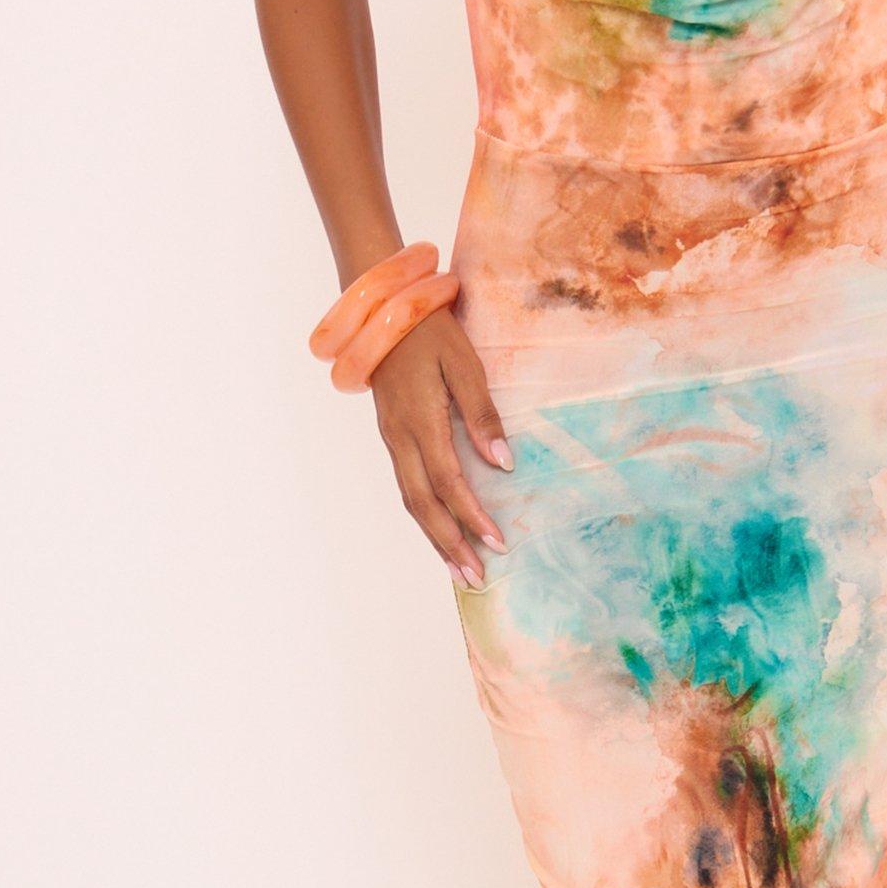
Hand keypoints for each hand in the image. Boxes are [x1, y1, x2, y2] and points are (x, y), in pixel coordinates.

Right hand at [369, 308, 511, 588]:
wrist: (382, 309)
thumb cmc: (430, 330)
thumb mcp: (464, 363)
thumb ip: (482, 414)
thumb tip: (504, 464)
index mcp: (420, 420)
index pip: (448, 482)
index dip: (472, 516)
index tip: (497, 543)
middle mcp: (400, 437)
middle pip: (422, 505)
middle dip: (449, 544)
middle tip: (475, 578)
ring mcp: (391, 439)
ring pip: (410, 500)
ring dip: (434, 538)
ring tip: (459, 569)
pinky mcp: (391, 436)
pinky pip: (407, 486)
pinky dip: (424, 515)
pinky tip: (441, 530)